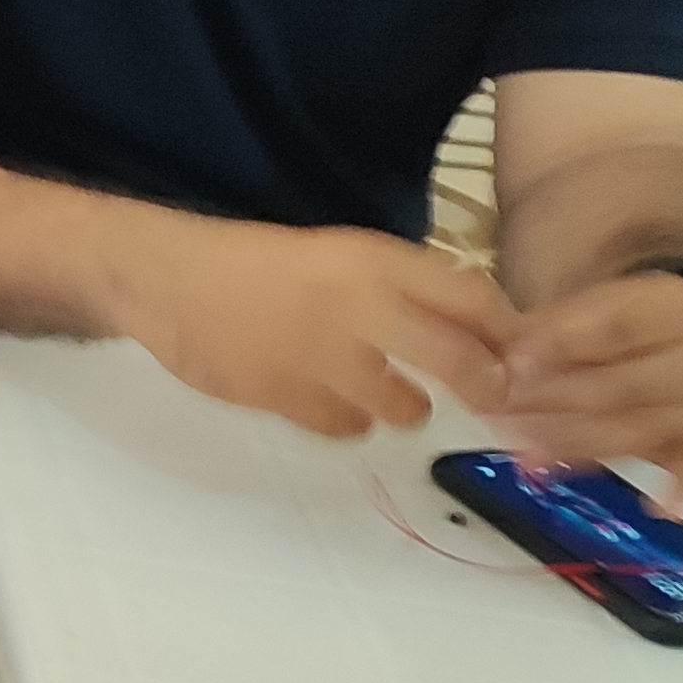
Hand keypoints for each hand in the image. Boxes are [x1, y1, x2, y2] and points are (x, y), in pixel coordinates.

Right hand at [115, 218, 519, 437]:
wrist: (167, 278)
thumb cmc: (257, 264)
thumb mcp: (340, 254)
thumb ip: (402, 288)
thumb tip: (477, 330)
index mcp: (374, 260)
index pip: (475, 298)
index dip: (507, 334)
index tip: (514, 355)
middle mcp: (356, 305)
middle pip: (459, 361)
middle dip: (484, 387)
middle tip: (485, 398)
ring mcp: (318, 355)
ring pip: (404, 407)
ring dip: (405, 407)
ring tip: (382, 394)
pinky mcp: (282, 394)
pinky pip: (346, 427)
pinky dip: (347, 421)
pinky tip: (329, 401)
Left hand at [495, 271, 682, 500]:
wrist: (669, 332)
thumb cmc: (611, 313)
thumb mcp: (578, 292)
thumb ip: (546, 321)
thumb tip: (502, 359)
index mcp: (678, 308)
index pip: (621, 324)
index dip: (564, 342)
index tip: (514, 358)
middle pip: (626, 387)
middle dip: (556, 402)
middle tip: (501, 412)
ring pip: (640, 433)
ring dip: (577, 446)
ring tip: (526, 455)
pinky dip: (679, 488)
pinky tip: (660, 506)